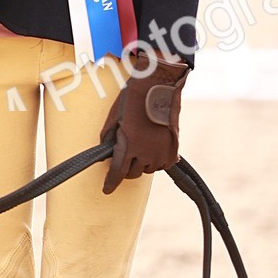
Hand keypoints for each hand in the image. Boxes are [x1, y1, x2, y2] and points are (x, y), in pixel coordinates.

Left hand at [100, 54, 188, 193]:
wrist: (159, 87)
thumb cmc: (133, 99)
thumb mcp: (115, 116)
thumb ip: (109, 137)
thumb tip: (105, 153)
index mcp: (128, 145)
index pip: (118, 172)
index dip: (111, 182)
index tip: (107, 189)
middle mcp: (145, 153)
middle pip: (133, 173)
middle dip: (126, 168)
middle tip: (125, 155)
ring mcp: (161, 154)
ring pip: (147, 169)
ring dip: (141, 162)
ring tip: (140, 143)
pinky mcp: (173, 151)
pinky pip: (162, 164)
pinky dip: (156, 159)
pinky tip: (153, 146)